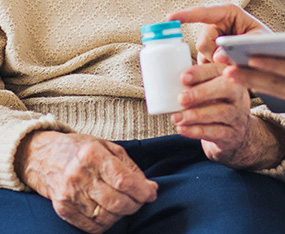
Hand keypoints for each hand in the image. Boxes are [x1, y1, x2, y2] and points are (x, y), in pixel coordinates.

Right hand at [15, 131, 157, 233]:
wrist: (45, 157)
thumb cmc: (79, 149)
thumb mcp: (106, 146)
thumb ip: (128, 166)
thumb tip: (148, 186)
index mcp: (92, 154)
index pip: (122, 179)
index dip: (141, 190)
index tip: (151, 192)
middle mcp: (79, 175)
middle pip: (116, 201)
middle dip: (135, 204)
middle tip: (141, 199)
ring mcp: (69, 194)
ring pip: (105, 216)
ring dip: (121, 214)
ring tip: (124, 203)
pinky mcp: (63, 209)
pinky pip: (91, 226)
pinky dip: (106, 223)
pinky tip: (109, 212)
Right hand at [166, 4, 270, 63]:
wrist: (267, 55)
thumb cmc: (265, 42)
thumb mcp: (258, 41)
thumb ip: (239, 46)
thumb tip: (217, 57)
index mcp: (228, 12)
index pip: (204, 13)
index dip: (186, 15)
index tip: (170, 18)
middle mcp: (216, 22)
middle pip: (202, 42)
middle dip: (214, 56)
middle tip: (232, 63)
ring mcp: (210, 37)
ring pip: (201, 55)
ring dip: (214, 64)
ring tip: (233, 64)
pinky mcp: (208, 50)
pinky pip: (202, 62)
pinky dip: (212, 69)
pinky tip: (223, 69)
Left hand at [171, 61, 284, 169]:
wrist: (236, 131)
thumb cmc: (218, 100)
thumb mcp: (213, 81)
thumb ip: (203, 66)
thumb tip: (188, 46)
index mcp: (231, 75)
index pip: (218, 69)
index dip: (201, 72)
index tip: (183, 77)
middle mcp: (238, 93)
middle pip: (226, 88)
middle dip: (201, 92)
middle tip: (181, 98)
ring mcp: (237, 114)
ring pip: (220, 112)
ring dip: (195, 115)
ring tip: (176, 117)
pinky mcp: (232, 134)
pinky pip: (216, 132)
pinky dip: (196, 131)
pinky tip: (182, 128)